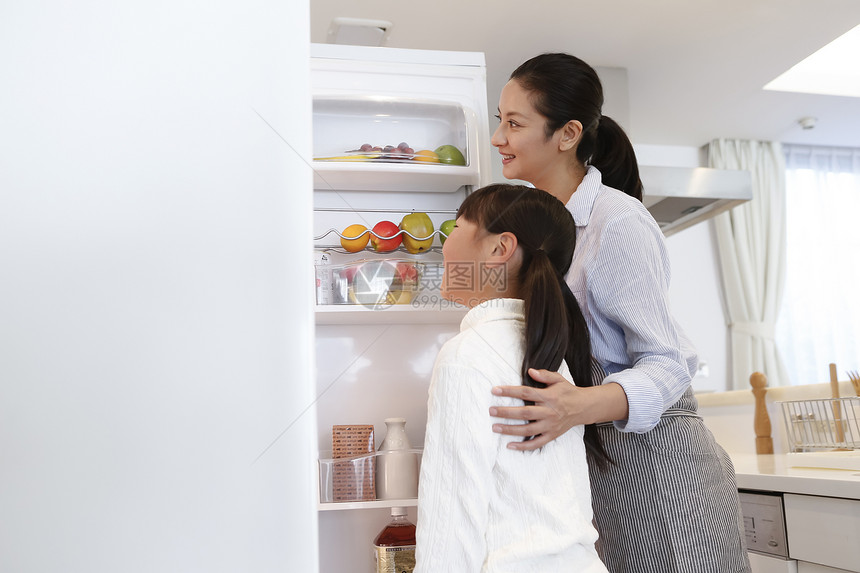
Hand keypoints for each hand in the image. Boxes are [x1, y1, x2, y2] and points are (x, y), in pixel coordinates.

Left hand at [489, 368, 627, 450]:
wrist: (584, 407)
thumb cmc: (568, 392)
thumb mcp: (558, 379)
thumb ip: (544, 375)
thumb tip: (530, 371)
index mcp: (549, 396)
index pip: (525, 393)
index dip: (509, 391)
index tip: (495, 390)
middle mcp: (549, 412)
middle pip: (524, 413)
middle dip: (506, 412)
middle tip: (491, 411)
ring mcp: (550, 425)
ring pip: (527, 429)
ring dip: (510, 429)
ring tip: (495, 427)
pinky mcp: (552, 435)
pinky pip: (536, 443)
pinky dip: (523, 446)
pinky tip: (510, 445)